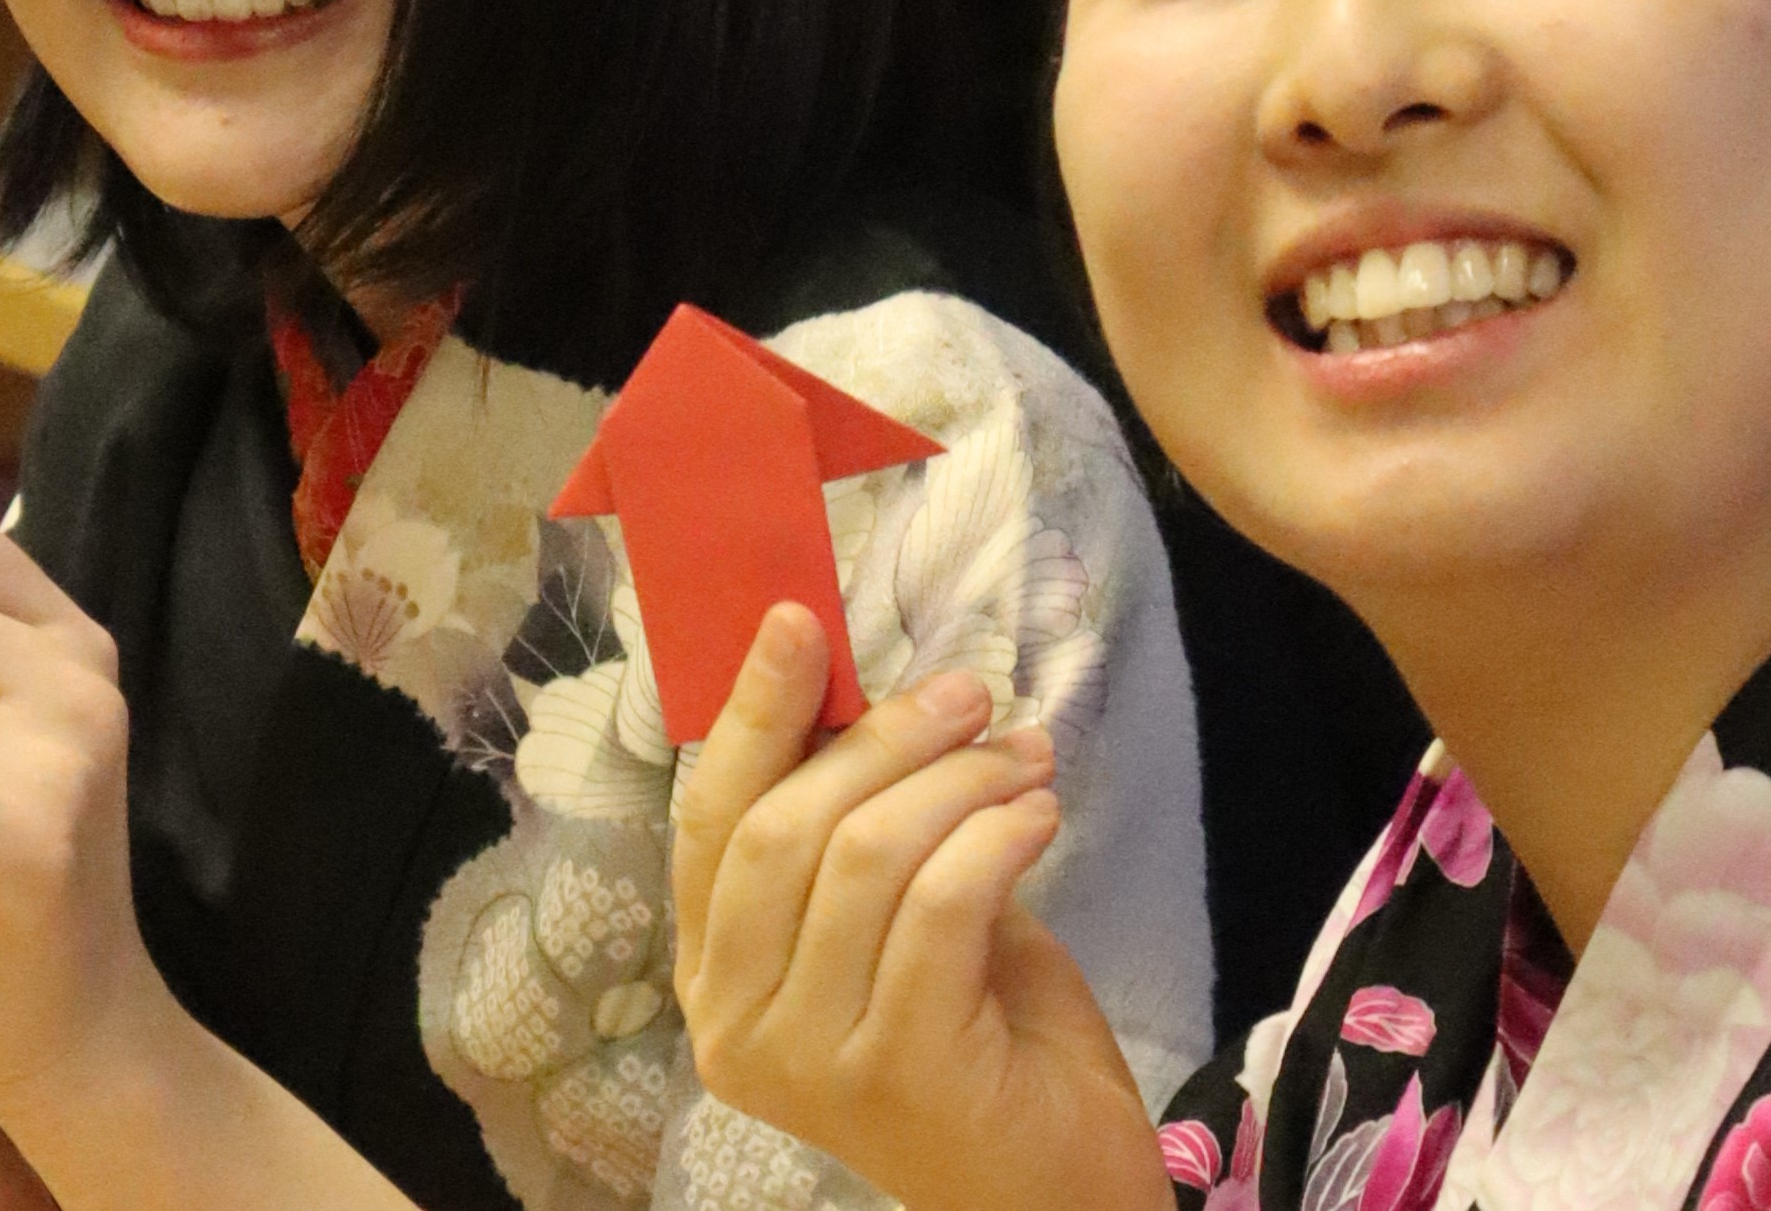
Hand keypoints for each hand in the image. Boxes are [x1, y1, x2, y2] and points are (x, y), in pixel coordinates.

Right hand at [672, 605, 1170, 1210]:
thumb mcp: (905, 913)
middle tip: (970, 693)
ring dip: (959, 780)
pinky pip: (939, 907)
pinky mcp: (894, 1072)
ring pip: (865, 855)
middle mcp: (732, 1024)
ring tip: (1026, 759)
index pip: (712, 818)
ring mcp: (806, 1058)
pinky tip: (1040, 818)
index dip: (753, 712)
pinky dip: (994, 837)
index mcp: (714, 977)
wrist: (1058, 1192)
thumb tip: (868, 692)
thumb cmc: (982, 1040)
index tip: (800, 618)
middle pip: (785, 826)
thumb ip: (866, 825)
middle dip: (885, 737)